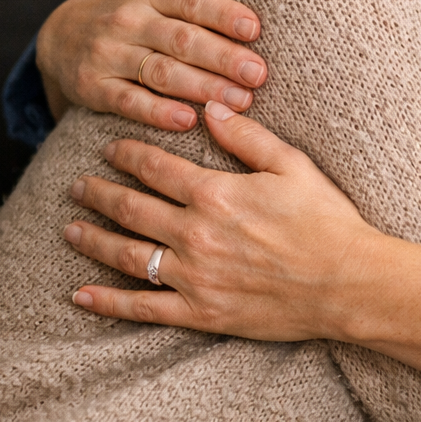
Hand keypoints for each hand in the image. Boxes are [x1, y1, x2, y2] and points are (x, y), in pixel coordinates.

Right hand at [36, 0, 267, 131]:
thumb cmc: (129, 1)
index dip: (224, 14)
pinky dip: (157, 112)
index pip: (192, 1)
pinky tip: (187, 121)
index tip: (255, 29)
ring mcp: (108, 53)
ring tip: (239, 102)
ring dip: (201, 88)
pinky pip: (128, 101)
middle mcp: (129, 19)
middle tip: (259, 74)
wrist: (60, 34)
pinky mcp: (92, 85)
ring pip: (160, 72)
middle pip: (182, 40)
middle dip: (223, 58)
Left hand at [64, 102, 420, 413]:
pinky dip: (107, 302)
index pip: (156, 168)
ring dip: (92, 239)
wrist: (349, 282)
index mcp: (216, 194)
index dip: (128, 155)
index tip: (110, 148)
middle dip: (99, 192)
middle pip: (131, 208)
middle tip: (77, 184)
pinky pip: (141, 307)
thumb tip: (211, 109)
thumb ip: (248, 137)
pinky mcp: (200, 312)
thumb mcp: (293, 166)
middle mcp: (195, 234)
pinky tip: (81, 294)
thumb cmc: (327, 221)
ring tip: (71, 227)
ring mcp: (193, 276)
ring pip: (126, 255)